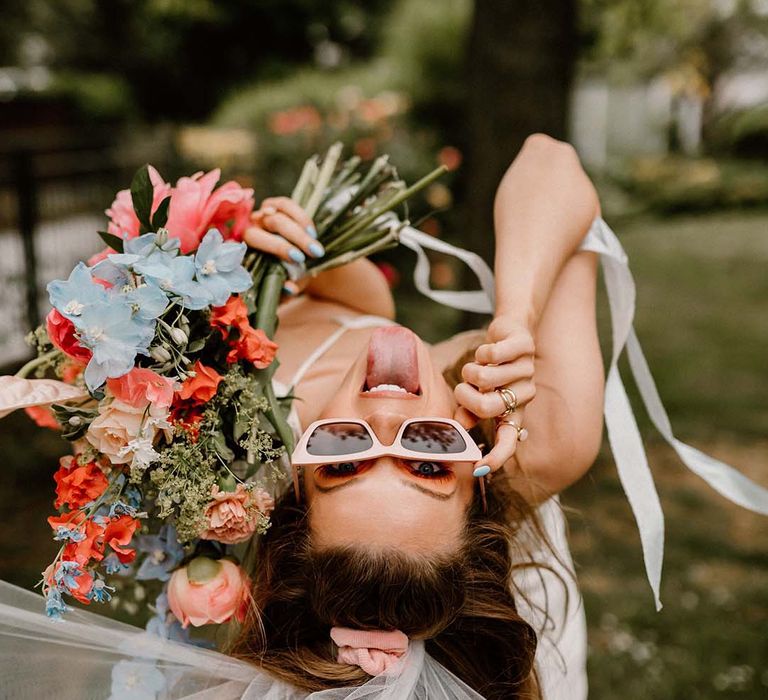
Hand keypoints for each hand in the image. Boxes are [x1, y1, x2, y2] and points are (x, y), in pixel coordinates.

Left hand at [244, 197, 324, 289]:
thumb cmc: (284, 277)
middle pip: (271, 224)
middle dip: (296, 238)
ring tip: (316, 246)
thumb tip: (289, 288)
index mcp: (247, 246)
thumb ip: (285, 292)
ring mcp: (262, 214)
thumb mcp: (286, 288)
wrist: (292, 264)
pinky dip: (301, 217)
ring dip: (301, 230)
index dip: (278, 247)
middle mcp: (251, 227)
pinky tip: (312, 232)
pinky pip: (286, 204)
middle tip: (315, 253)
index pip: (256, 240)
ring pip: (279, 213)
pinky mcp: (275, 205)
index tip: (298, 259)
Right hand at [453, 316, 535, 473]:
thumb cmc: (492, 367)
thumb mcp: (479, 392)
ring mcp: (527, 370)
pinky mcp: (525, 346)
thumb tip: (460, 426)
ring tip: (479, 364)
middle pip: (486, 407)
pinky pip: (491, 353)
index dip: (496, 456)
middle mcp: (524, 395)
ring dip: (471, 368)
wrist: (511, 331)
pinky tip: (490, 349)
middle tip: (465, 387)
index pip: (508, 440)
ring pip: (484, 377)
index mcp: (514, 410)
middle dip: (465, 395)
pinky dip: (482, 350)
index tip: (479, 469)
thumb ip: (470, 410)